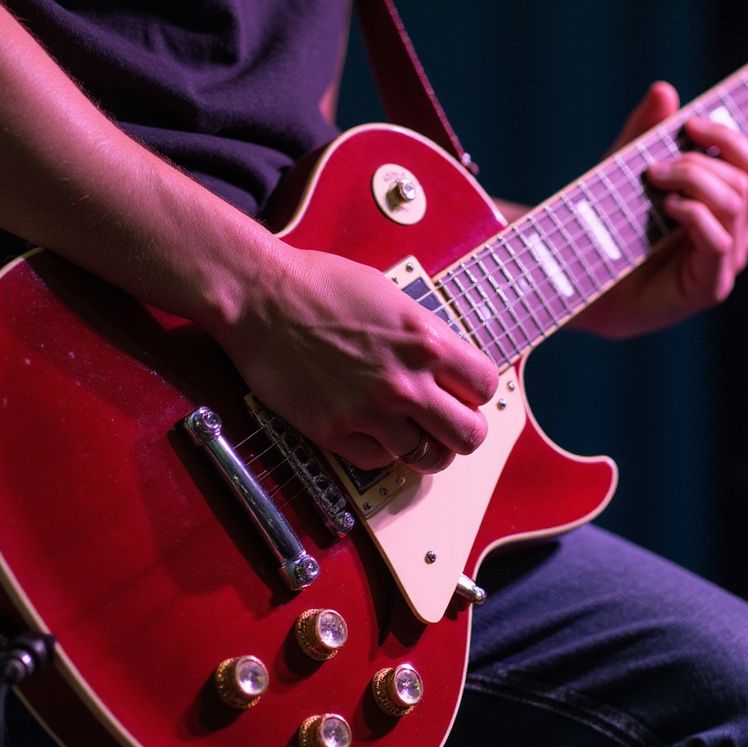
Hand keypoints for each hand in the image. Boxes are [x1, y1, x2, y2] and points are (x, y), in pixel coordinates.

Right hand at [212, 245, 499, 472]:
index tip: (463, 391)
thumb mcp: (391, 296)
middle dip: (462, 430)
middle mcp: (406, 382)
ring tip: (409, 432)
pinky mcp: (335, 432)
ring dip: (423, 447)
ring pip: (427, 458)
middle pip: (470, 435)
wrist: (261, 298)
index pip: (486, 386)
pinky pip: (378, 461)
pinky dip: (379, 450)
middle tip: (445, 423)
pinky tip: (368, 427)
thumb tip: (446, 362)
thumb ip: (424, 335)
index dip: (478, 391)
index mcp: (427, 341)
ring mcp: (371, 411)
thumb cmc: (320, 286)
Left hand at [576, 81, 747, 337]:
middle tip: (657, 163)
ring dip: (695, 179)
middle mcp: (737, 230)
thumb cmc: (611, 226)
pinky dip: (694, 214)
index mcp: (729, 203)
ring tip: (654, 179)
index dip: (732, 137)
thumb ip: (645, 132)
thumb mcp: (625, 169)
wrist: (585, 280)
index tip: (689, 123)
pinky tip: (666, 207)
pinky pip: (719, 240)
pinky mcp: (710, 286)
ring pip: (735, 202)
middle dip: (704, 158)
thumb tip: (665, 89)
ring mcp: (727, 260)